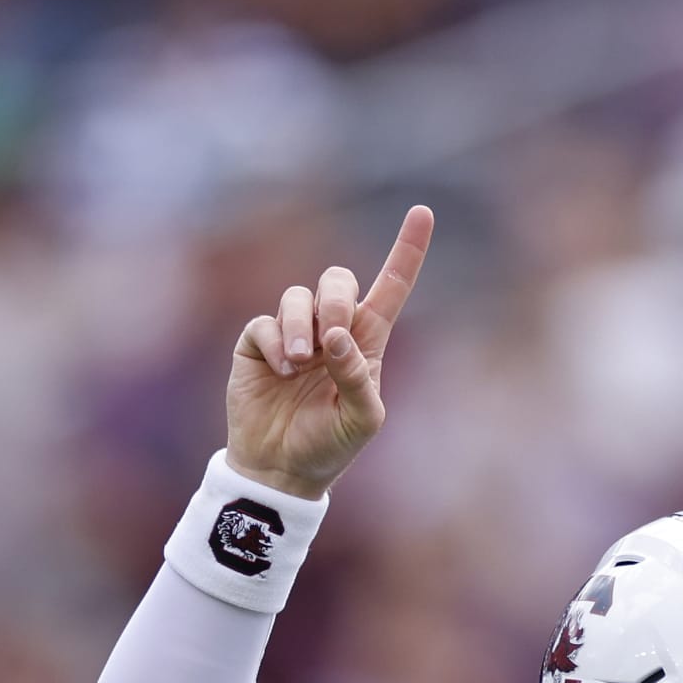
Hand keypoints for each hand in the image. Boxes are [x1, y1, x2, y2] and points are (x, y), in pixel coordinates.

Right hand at [226, 202, 433, 501]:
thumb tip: (337, 336)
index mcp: (366, 344)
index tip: (423, 212)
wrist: (281, 469)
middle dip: (335, 299)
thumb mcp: (360, 421)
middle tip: (331, 337)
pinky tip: (282, 371)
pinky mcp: (259, 343)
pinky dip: (277, 343)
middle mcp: (330, 331)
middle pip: (338, 281)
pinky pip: (266, 322)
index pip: (390, 288)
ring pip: (298, 297)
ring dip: (301, 326)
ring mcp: (293, 334)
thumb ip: (357, 378)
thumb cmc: (329, 447)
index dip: (406, 251)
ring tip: (300, 363)